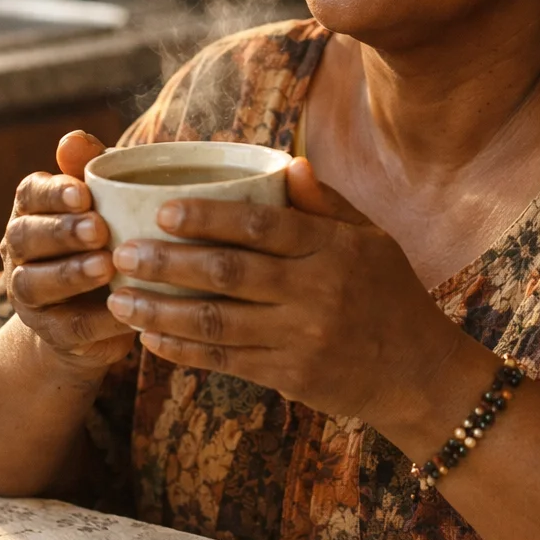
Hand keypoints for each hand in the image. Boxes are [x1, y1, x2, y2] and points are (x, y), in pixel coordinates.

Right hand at [0, 130, 133, 373]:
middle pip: (26, 237)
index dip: (52, 193)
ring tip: (106, 266)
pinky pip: (70, 327)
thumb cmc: (105, 241)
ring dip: (70, 274)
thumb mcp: (105, 203)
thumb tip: (73, 138)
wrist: (96, 317)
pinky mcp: (54, 334)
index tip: (83, 192)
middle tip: (99, 228)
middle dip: (61, 231)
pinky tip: (125, 308)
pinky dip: (98, 319)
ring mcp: (31, 296)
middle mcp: (20, 253)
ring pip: (36, 283)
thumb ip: (92, 170)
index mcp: (33, 212)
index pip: (29, 194)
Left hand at [105, 158, 467, 437]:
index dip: (208, 218)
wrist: (420, 374)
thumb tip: (288, 163)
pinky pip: (225, 361)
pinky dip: (183, 349)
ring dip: (160, 311)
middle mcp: (315, 292)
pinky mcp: (290, 376)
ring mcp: (301, 338)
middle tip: (121, 254)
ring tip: (119, 300)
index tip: (162, 211)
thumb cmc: (390, 294)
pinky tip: (150, 338)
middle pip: (229, 273)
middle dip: (168, 263)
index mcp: (332, 249)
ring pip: (216, 322)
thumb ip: (326, 204)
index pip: (262, 227)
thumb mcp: (370, 239)